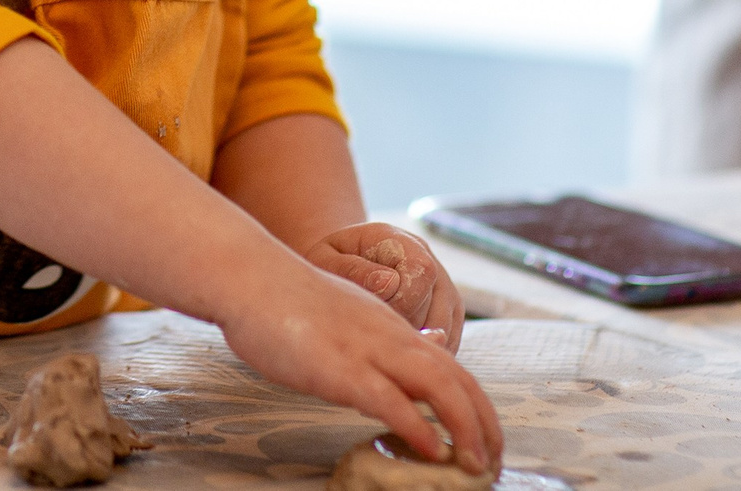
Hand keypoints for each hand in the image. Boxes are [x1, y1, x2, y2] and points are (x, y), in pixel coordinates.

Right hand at [217, 246, 502, 474]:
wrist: (247, 275)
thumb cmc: (284, 298)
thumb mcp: (349, 310)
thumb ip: (388, 332)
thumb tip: (430, 342)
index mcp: (390, 326)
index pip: (452, 367)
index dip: (476, 406)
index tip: (485, 438)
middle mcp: (389, 336)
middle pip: (459, 380)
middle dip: (485, 425)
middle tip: (493, 463)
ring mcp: (367, 351)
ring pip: (439, 388)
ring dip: (466, 430)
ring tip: (475, 465)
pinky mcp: (340, 369)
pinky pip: (392, 401)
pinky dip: (419, 428)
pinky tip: (432, 450)